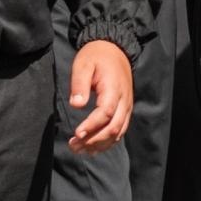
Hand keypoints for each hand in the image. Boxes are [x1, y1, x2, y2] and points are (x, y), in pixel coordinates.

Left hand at [67, 40, 134, 154]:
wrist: (114, 50)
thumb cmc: (96, 56)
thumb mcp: (83, 64)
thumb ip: (79, 84)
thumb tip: (76, 104)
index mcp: (114, 89)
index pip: (106, 113)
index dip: (92, 126)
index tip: (76, 133)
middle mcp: (124, 101)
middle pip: (114, 128)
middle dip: (94, 140)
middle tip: (74, 146)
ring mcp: (126, 107)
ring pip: (118, 133)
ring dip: (99, 144)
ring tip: (79, 149)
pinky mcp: (125, 111)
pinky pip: (119, 131)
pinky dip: (107, 142)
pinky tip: (92, 148)